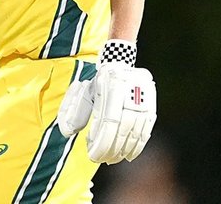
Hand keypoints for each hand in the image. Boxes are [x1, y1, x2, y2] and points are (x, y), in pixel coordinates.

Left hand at [58, 40, 156, 163]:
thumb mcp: (85, 91)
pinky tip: (130, 154)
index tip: (94, 156)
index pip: (109, 122)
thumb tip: (69, 132)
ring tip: (115, 159)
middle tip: (104, 160)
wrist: (121, 61)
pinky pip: (147, 127)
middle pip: (124, 128)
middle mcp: (130, 89)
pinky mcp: (151, 102)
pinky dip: (139, 143)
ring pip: (137, 129)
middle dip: (113, 148)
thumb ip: (74, 111)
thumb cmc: (100, 81)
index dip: (102, 143)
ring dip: (126, 149)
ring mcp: (144, 95)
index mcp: (112, 84)